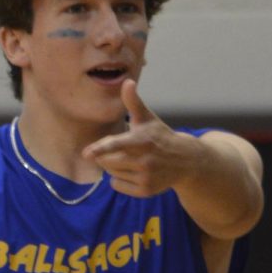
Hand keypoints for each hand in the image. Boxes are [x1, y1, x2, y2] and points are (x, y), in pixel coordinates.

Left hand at [82, 80, 203, 197]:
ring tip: (131, 160)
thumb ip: (133, 102)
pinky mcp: (145, 191)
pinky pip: (117, 185)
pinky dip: (120, 179)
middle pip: (106, 161)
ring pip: (111, 173)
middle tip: (122, 149)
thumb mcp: (147, 118)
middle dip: (106, 155)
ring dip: (114, 166)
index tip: (86, 154)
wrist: (185, 161)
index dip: (100, 149)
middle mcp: (144, 160)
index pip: (117, 145)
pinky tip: (135, 172)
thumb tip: (127, 82)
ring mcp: (145, 177)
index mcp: (141, 140)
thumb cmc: (160, 136)